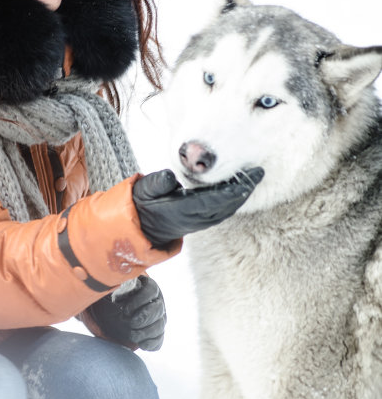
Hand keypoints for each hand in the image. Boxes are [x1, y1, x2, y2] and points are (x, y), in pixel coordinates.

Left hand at [86, 275, 165, 350]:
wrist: (112, 314)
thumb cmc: (115, 298)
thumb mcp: (116, 290)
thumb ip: (123, 287)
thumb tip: (134, 286)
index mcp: (149, 286)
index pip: (152, 290)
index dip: (140, 299)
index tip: (126, 308)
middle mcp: (157, 302)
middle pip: (158, 309)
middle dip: (143, 317)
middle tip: (129, 321)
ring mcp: (159, 319)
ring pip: (159, 326)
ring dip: (145, 332)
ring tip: (131, 333)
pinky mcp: (156, 334)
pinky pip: (158, 341)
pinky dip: (150, 343)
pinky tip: (140, 342)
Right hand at [133, 167, 263, 247]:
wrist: (140, 227)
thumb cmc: (144, 203)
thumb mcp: (144, 189)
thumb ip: (156, 182)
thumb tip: (170, 175)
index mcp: (183, 209)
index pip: (214, 199)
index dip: (232, 189)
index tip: (247, 177)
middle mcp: (195, 218)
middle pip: (227, 205)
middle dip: (244, 190)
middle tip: (258, 172)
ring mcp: (200, 222)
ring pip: (227, 210)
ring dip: (242, 195)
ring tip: (253, 177)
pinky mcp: (202, 221)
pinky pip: (223, 212)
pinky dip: (234, 200)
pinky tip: (240, 189)